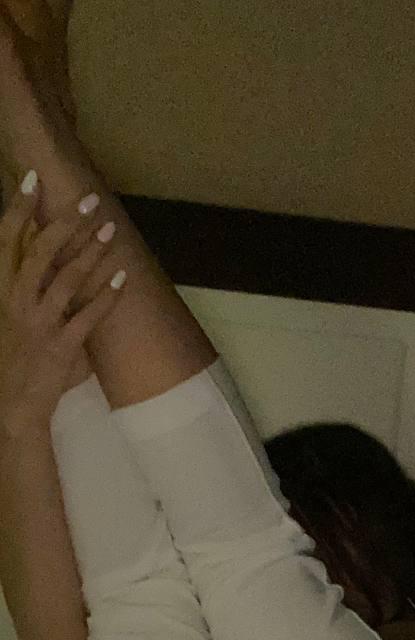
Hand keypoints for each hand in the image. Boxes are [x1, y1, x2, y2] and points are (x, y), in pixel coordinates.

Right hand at [0, 179, 122, 438]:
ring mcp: (40, 324)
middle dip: (66, 222)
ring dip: (92, 252)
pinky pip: (89, 316)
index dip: (17, 208)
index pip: (6, 240)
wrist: (14, 406)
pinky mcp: (62, 346)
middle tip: (90, 201)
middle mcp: (17, 302)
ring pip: (67, 279)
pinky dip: (108, 296)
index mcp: (2, 291)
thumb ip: (29, 287)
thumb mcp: (12, 317)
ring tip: (111, 230)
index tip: (32, 179)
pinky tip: (123, 277)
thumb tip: (54, 256)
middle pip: (40, 251)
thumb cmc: (17, 359)